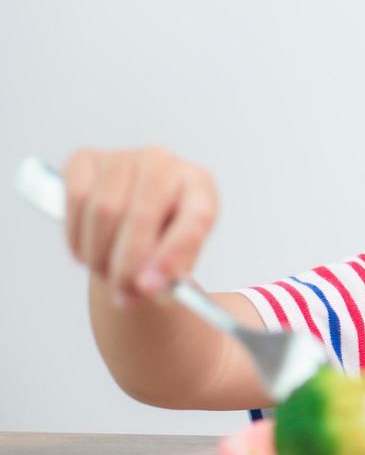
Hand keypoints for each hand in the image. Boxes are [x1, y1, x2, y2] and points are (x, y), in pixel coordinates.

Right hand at [61, 145, 219, 306]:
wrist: (130, 217)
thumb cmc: (161, 237)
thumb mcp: (178, 259)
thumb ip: (170, 274)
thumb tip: (151, 286)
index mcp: (199, 186)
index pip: (195, 217)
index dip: (173, 253)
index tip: (153, 287)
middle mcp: (164, 163)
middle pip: (143, 214)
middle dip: (128, 264)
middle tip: (123, 296)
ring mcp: (124, 157)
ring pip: (104, 211)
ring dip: (100, 255)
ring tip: (107, 274)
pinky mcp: (86, 159)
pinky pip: (76, 198)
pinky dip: (76, 236)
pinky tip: (87, 252)